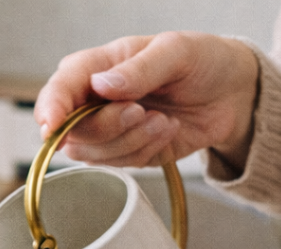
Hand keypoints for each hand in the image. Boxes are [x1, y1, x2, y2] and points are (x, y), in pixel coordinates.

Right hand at [33, 32, 258, 170]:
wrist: (230, 94)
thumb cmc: (202, 61)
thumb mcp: (176, 51)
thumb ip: (138, 69)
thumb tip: (101, 85)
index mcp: (98, 66)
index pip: (60, 90)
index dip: (50, 109)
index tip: (52, 126)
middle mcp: (96, 100)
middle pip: (74, 130)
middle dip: (109, 127)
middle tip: (142, 110)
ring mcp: (111, 131)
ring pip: (96, 154)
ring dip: (133, 140)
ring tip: (163, 119)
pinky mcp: (128, 153)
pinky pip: (123, 165)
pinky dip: (148, 149)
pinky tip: (166, 129)